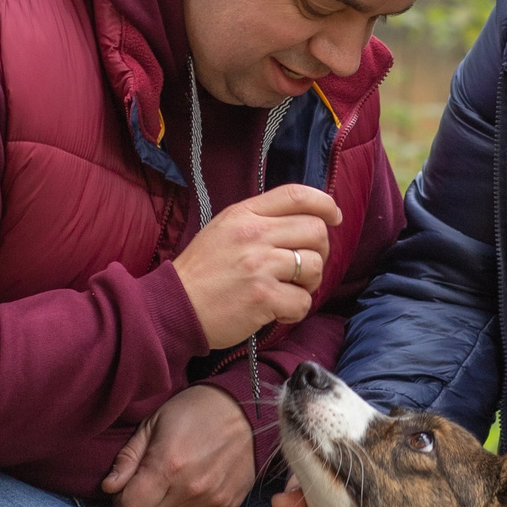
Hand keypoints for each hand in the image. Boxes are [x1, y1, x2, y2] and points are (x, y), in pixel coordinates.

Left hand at [102, 385, 255, 506]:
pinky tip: (185, 496)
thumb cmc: (193, 412)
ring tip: (165, 492)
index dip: (121, 499)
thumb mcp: (153, 424)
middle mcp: (191, 489)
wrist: (244, 412)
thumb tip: (109, 487)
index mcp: (168, 465)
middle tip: (145, 488)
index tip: (126, 487)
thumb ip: (128, 458)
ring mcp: (212, 501)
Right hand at [174, 185, 344, 349]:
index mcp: (244, 214)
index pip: (296, 195)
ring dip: (309, 283)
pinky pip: (303, 301)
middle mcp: (253, 235)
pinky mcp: (262, 297)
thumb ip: (260, 220)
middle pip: (315, 231)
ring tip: (287, 290)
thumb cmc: (202, 272)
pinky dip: (296, 310)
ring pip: (315, 266)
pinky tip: (278, 311)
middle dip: (320, 251)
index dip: (324, 203)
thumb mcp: (225, 230)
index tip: (333, 217)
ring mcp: (259, 266)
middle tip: (304, 267)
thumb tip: (306, 220)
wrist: (173, 305)